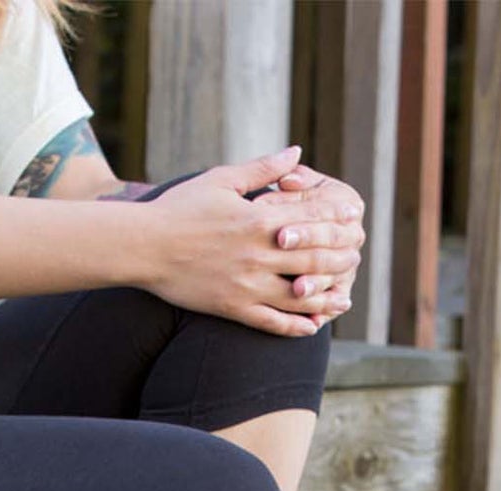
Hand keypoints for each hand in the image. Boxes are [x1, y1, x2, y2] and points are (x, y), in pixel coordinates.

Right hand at [142, 147, 363, 336]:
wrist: (143, 246)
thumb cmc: (179, 209)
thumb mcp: (221, 179)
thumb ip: (262, 168)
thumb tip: (296, 152)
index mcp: (259, 220)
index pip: (313, 218)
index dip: (338, 217)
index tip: (355, 217)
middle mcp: (259, 255)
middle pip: (316, 257)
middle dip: (342, 256)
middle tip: (358, 256)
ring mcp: (248, 285)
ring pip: (301, 295)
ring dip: (328, 296)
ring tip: (345, 297)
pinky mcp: (234, 308)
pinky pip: (273, 323)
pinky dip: (297, 326)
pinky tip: (313, 327)